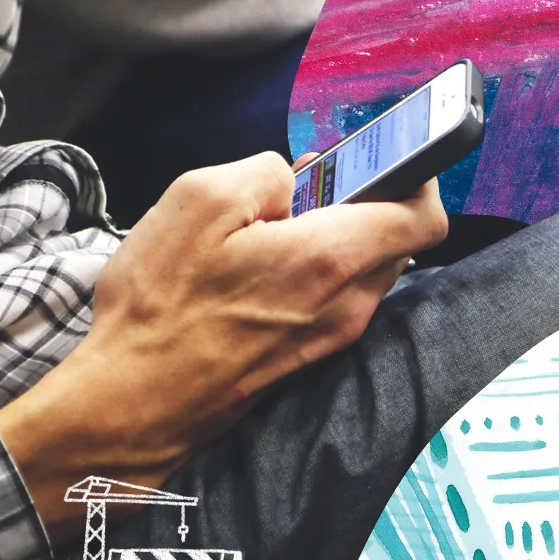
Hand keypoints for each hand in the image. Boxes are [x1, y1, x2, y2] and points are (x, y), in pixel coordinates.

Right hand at [0, 153, 447, 536]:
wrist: (133, 403)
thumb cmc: (161, 304)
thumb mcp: (199, 200)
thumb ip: (264, 171)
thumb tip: (293, 178)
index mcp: (332, 257)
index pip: (425, 214)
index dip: (413, 175)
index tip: (378, 157)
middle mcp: (348, 303)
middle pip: (396, 239)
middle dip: (364, 202)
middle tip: (306, 186)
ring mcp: (331, 337)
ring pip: (365, 269)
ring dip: (336, 238)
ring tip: (272, 227)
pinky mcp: (308, 356)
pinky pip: (337, 299)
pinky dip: (317, 272)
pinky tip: (261, 267)